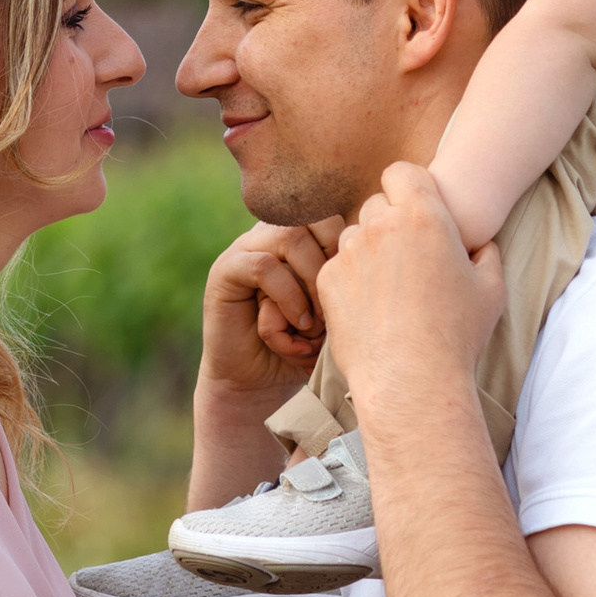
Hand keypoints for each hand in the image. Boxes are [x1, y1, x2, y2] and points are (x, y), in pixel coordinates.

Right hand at [199, 214, 345, 400]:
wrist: (257, 381)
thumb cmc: (304, 346)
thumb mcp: (336, 311)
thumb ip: (348, 280)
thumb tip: (369, 262)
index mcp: (301, 236)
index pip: (333, 215)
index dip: (349, 248)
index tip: (355, 291)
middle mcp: (272, 233)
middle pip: (314, 218)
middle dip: (333, 263)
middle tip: (337, 306)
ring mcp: (246, 247)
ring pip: (290, 237)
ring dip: (311, 282)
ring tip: (316, 322)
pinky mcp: (225, 269)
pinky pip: (263, 266)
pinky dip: (287, 297)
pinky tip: (298, 325)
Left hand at [318, 163, 503, 417]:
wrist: (411, 380)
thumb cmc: (457, 337)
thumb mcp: (491, 291)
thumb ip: (487, 255)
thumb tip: (482, 244)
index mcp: (426, 217)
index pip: (402, 172)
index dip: (408, 187)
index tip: (416, 209)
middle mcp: (383, 225)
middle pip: (377, 203)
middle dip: (389, 222)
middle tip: (406, 258)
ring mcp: (351, 252)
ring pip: (355, 235)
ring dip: (368, 251)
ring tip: (389, 290)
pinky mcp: (328, 279)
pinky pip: (338, 266)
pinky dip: (350, 280)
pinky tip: (370, 309)